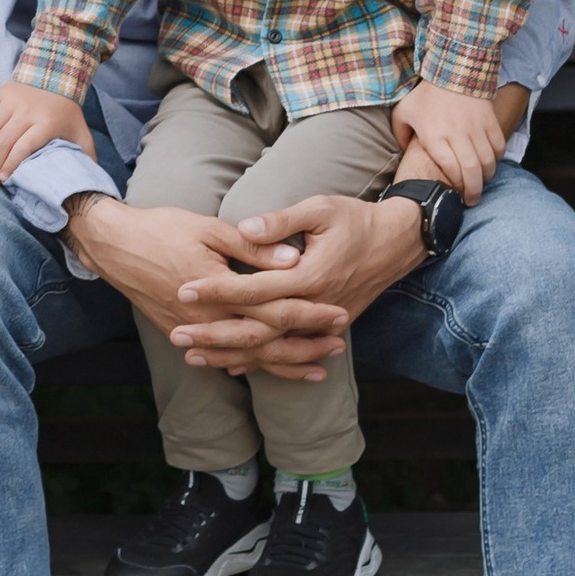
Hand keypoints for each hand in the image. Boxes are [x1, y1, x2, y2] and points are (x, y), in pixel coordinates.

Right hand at [0, 80, 92, 186]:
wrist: (58, 76)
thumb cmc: (67, 112)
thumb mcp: (81, 133)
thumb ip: (86, 156)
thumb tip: (88, 182)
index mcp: (46, 123)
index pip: (23, 147)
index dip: (10, 165)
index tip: (2, 180)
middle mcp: (27, 110)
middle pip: (3, 141)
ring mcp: (12, 100)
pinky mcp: (1, 91)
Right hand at [66, 192, 321, 367]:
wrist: (114, 246)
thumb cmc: (162, 229)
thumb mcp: (209, 229)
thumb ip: (253, 248)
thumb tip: (292, 261)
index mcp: (220, 291)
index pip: (276, 310)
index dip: (310, 315)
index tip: (339, 314)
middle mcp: (209, 319)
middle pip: (268, 342)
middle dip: (306, 346)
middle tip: (339, 345)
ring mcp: (195, 331)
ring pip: (247, 357)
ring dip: (284, 364)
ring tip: (316, 368)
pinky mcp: (182, 333)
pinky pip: (222, 358)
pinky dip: (248, 366)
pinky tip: (266, 369)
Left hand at [176, 186, 427, 363]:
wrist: (397, 243)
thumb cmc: (355, 220)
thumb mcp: (319, 208)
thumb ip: (281, 221)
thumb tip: (245, 227)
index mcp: (309, 276)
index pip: (253, 290)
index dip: (217, 290)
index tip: (183, 288)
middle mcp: (314, 306)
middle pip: (257, 331)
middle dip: (214, 336)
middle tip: (177, 336)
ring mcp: (321, 323)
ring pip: (270, 349)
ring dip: (231, 355)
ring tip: (193, 357)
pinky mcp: (325, 329)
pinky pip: (288, 352)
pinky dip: (260, 362)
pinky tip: (232, 367)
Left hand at [392, 80, 507, 201]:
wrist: (453, 70)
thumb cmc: (427, 94)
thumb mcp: (404, 111)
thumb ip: (400, 133)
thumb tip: (405, 152)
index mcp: (434, 135)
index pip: (449, 168)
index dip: (455, 185)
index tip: (454, 194)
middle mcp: (457, 133)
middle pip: (471, 171)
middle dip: (473, 192)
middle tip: (471, 200)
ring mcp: (476, 128)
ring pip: (488, 162)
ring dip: (486, 178)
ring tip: (480, 184)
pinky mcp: (490, 121)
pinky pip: (499, 147)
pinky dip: (497, 159)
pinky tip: (490, 163)